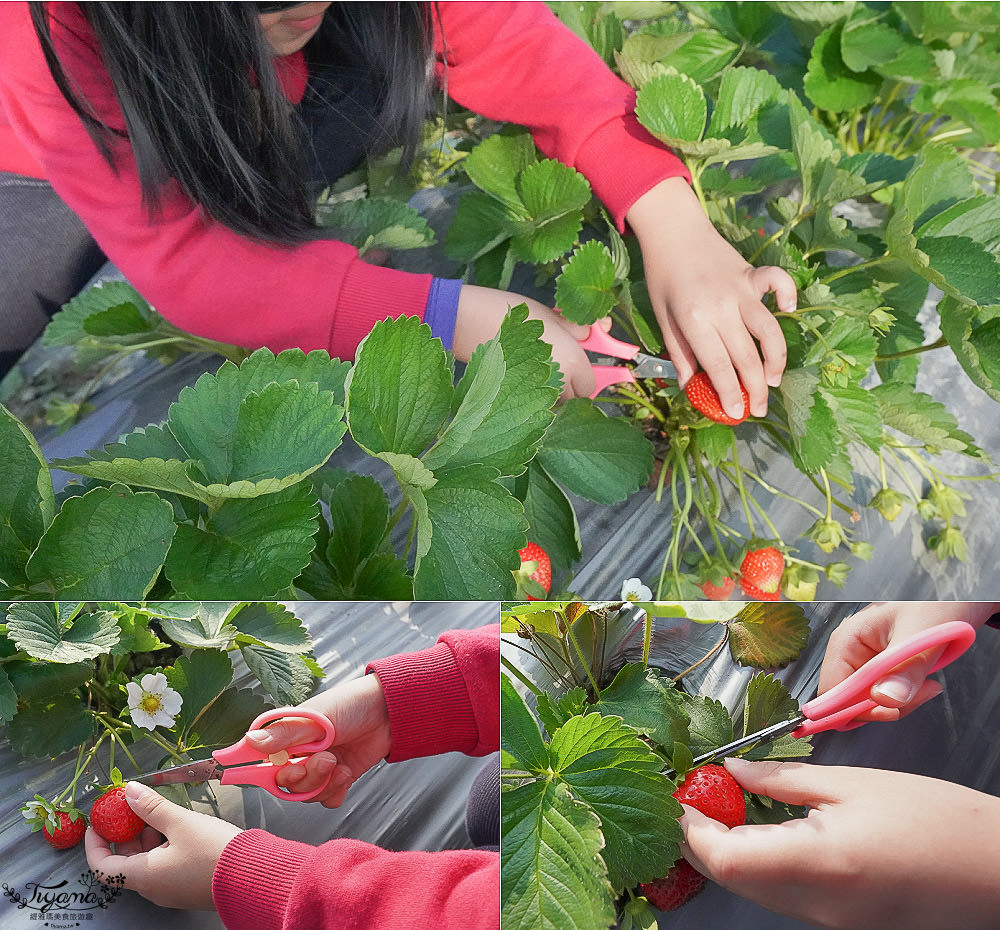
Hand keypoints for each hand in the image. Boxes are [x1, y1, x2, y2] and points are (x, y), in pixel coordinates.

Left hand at [85, 781, 240, 910]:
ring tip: (158, 812)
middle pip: (126, 863)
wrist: (252, 874)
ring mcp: (171, 889)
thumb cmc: (216, 852)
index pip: (102, 867)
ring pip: (147, 862)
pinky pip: (165, 866)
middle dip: (126, 835)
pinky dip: (163, 845)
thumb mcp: (181, 822)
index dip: (95, 845)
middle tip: (130, 810)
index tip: (97, 825)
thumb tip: (131, 792)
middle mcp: (154, 888)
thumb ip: (152, 807)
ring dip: (147, 837)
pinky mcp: (187, 886)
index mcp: (144, 876)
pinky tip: (178, 827)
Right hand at [245, 673, 390, 808]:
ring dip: (323, 783)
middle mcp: (299, 753)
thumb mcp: (317, 717)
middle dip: (304, 778)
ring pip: (306, 794)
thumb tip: (250, 741)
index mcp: (287, 735)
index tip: (253, 774)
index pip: (261, 759)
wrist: (389, 712)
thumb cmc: (351, 704)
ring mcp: (318, 766)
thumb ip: (285, 733)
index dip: (256, 771)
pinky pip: (327, 799)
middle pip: (285, 783)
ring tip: (339, 764)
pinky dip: (336, 792)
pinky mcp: (337, 777)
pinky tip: (346, 774)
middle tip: (324, 761)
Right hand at [452, 284, 600, 398]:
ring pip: (549, 403)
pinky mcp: (512, 401)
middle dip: (565, 384)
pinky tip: (514, 376)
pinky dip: (526, 397)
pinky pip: (529, 405)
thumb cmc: (507, 312)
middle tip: (548, 363)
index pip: (589, 385)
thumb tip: (597, 332)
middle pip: (571, 398)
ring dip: (545, 391)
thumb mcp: (548, 314)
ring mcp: (533, 396)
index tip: (572, 365)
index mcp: (572, 361)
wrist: (464, 321)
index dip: (582, 376)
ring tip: (529, 368)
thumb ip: (576, 328)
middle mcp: (557, 383)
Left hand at [626, 177, 795, 419]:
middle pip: (747, 356)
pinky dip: (788, 296)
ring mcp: (741, 289)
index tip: (737, 415)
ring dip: (776, 359)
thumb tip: (690, 387)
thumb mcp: (663, 320)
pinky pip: (779, 283)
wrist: (673, 232)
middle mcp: (722, 307)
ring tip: (772, 381)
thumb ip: (680, 353)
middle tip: (758, 410)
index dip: (730, 394)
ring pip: (769, 330)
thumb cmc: (663, 279)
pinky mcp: (752, 274)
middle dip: (755, 389)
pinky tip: (787, 313)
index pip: (719, 366)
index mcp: (695, 320)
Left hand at [681, 758, 999, 929]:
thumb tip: (731, 770)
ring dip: (724, 852)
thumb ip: (782, 780)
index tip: (677, 793)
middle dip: (698, 840)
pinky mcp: (840, 925)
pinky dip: (756, 865)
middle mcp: (815, 906)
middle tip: (691, 794)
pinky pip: (779, 896)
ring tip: (719, 804)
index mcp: (817, 863)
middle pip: (730, 879)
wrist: (999, 874)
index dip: (688, 827)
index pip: (722, 857)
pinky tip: (757, 829)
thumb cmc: (935, 820)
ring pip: (751, 891)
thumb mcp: (852, 784)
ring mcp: (828, 923)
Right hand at [819, 602, 996, 721]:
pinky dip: (906, 699)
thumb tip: (884, 700)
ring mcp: (866, 665)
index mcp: (846, 641)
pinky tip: (925, 684)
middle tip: (920, 691)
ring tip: (927, 684)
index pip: (831, 691)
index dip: (854, 710)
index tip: (889, 712)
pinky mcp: (883, 673)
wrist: (954, 597)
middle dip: (886, 707)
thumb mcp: (922, 633)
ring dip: (901, 704)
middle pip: (850, 703)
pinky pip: (886, 700)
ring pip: (870, 705)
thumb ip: (905, 668)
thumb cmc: (935, 603)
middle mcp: (850, 655)